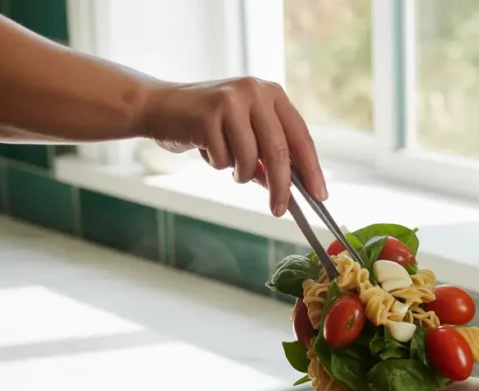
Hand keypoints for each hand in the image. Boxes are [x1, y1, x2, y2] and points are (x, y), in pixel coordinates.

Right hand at [140, 77, 326, 216]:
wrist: (158, 106)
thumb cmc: (206, 124)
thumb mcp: (244, 135)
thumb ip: (268, 157)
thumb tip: (291, 189)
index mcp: (272, 95)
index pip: (301, 137)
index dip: (312, 169)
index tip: (320, 196)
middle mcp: (256, 92)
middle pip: (279, 151)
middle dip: (281, 187)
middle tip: (278, 210)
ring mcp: (232, 100)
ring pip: (250, 160)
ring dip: (238, 172)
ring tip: (224, 159)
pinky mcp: (209, 114)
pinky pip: (224, 159)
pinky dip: (217, 163)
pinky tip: (204, 146)